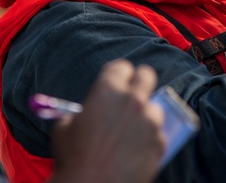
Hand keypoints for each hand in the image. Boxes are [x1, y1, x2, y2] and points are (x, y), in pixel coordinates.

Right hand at [48, 60, 165, 182]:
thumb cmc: (74, 160)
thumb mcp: (64, 129)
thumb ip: (78, 113)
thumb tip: (86, 113)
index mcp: (108, 90)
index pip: (121, 66)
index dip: (117, 75)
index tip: (117, 82)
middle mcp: (133, 100)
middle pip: (146, 76)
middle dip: (139, 82)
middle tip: (133, 94)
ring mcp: (151, 121)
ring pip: (155, 107)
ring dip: (146, 115)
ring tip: (132, 131)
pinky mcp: (161, 142)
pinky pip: (159, 134)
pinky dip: (150, 139)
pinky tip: (136, 151)